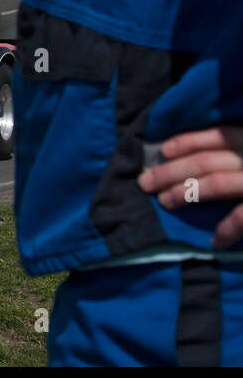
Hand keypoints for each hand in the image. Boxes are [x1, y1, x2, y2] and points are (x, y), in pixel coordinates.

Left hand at [138, 126, 242, 248]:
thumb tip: (201, 162)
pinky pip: (242, 216)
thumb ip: (239, 154)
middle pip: (207, 162)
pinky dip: (227, 230)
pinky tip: (215, 241)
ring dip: (186, 193)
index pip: (219, 135)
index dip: (189, 142)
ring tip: (164, 202)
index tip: (162, 150)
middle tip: (145, 183)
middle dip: (171, 172)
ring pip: (217, 184)